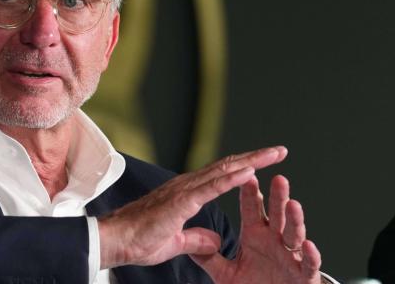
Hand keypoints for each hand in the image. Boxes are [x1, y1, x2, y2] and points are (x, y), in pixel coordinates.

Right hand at [98, 146, 287, 267]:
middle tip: (279, 151)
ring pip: (223, 171)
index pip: (221, 176)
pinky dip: (231, 179)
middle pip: (228, 167)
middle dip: (256, 158)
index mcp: (187, 195)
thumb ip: (196, 239)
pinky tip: (248, 172)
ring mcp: (184, 191)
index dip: (244, 168)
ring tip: (273, 154)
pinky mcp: (180, 203)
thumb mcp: (176, 242)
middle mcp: (187, 186)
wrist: (115, 242)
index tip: (264, 162)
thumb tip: (216, 239)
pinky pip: (210, 189)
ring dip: (251, 162)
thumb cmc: (139, 241)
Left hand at [190, 175, 321, 283]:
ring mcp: (291, 256)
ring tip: (293, 205)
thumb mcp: (226, 274)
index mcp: (255, 234)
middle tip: (278, 178)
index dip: (249, 192)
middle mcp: (275, 240)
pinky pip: (309, 265)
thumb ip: (210, 259)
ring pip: (295, 234)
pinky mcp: (305, 276)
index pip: (251, 208)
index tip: (247, 174)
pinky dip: (310, 256)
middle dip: (278, 196)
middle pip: (277, 213)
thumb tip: (189, 244)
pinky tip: (309, 246)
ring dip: (294, 220)